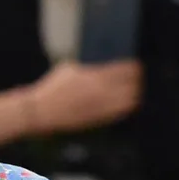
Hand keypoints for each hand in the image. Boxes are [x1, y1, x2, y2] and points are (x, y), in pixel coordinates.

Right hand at [27, 60, 142, 134]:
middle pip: (132, 83)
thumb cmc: (52, 89)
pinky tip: (125, 101)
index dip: (133, 66)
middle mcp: (102, 91)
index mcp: (94, 76)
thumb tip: (101, 61)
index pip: (125, 69)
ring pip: (131, 98)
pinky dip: (127, 104)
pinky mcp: (100, 118)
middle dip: (136, 78)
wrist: (42, 112)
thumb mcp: (68, 68)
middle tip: (136, 75)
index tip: (134, 64)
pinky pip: (122, 111)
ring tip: (132, 88)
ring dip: (134, 91)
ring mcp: (102, 106)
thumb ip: (87, 65)